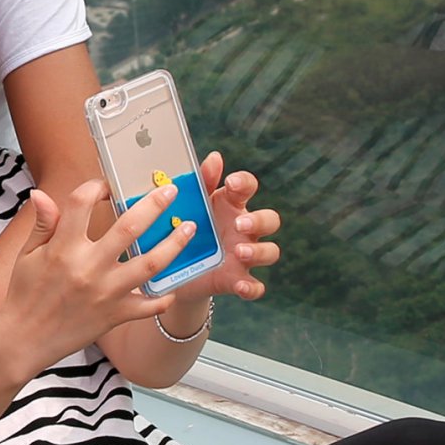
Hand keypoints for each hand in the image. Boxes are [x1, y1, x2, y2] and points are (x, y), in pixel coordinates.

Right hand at [0, 178, 193, 379]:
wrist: (23, 341)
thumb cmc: (24, 295)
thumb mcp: (27, 256)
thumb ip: (43, 225)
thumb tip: (42, 194)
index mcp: (62, 248)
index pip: (83, 203)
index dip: (96, 187)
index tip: (106, 186)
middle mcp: (88, 267)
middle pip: (129, 228)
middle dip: (154, 205)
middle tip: (172, 190)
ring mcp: (105, 292)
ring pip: (149, 264)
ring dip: (173, 244)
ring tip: (189, 228)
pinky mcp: (114, 315)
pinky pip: (148, 306)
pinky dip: (164, 297)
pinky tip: (173, 286)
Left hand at [169, 150, 279, 300]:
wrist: (174, 271)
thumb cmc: (188, 229)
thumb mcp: (192, 206)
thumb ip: (203, 183)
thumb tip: (214, 157)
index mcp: (232, 206)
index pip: (249, 187)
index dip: (245, 183)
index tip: (231, 183)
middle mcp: (245, 230)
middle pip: (270, 220)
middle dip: (259, 221)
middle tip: (239, 224)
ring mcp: (245, 256)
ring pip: (270, 252)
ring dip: (259, 251)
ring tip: (239, 252)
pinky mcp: (238, 281)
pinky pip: (256, 286)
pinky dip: (253, 287)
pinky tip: (242, 285)